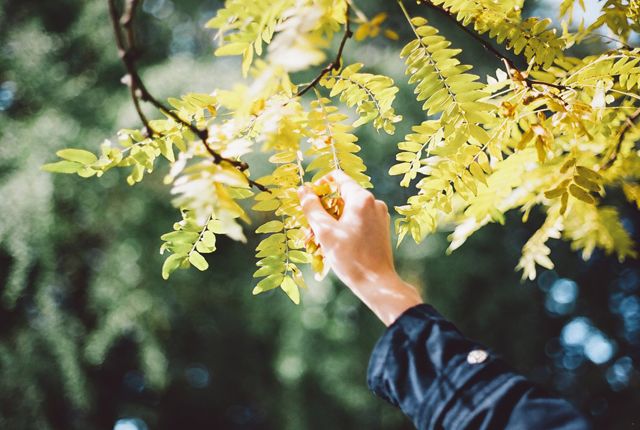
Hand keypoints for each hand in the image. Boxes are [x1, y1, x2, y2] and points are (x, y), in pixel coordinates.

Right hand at [298, 170, 422, 325]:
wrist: (376, 283)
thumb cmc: (350, 258)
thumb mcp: (324, 231)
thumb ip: (311, 207)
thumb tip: (302, 189)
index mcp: (362, 198)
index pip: (337, 177)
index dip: (319, 186)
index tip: (308, 201)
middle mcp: (373, 203)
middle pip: (341, 196)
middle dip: (322, 211)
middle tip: (309, 230)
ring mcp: (379, 216)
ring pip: (347, 211)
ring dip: (330, 223)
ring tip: (316, 242)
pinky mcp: (380, 229)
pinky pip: (357, 222)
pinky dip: (342, 229)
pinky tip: (331, 246)